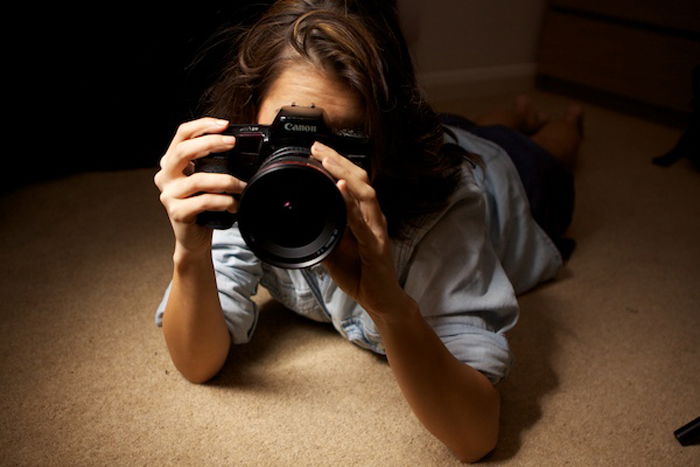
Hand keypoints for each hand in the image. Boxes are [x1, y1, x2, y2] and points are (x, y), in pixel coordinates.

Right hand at [154, 118, 246, 255]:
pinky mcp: (177, 212)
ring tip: (242, 185)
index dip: (202, 125)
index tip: (225, 125)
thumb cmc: (204, 207)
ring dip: (226, 180)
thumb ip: (213, 162)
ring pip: (198, 179)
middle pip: (183, 150)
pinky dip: (224, 201)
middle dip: (210, 143)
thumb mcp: (207, 179)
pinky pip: (203, 201)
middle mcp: (166, 176)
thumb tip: (238, 147)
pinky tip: (234, 204)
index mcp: (172, 163)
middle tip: (232, 143)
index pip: (182, 134)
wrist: (195, 238)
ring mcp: (169, 194)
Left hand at [310, 142, 409, 316]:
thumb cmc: (361, 273)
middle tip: (318, 147)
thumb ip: (324, 230)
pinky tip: (340, 190)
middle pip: (360, 180)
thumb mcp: (334, 247)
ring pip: (364, 193)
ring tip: (326, 160)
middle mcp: (374, 218)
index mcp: (364, 216)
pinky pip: (362, 221)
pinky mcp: (376, 246)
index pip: (353, 182)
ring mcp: (377, 230)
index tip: (317, 150)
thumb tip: (303, 218)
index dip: (337, 164)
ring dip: (344, 174)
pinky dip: (350, 203)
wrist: (379, 300)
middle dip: (338, 161)